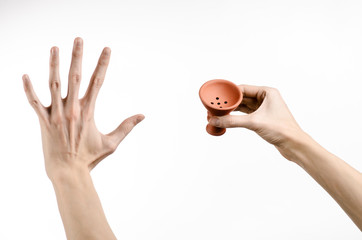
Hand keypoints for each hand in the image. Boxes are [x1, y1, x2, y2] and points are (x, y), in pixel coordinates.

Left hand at [22, 37, 143, 179]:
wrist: (68, 172)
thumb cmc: (90, 159)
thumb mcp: (112, 143)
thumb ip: (126, 127)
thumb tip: (142, 116)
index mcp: (88, 112)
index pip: (98, 82)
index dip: (102, 64)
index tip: (106, 49)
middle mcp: (72, 109)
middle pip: (75, 77)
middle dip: (77, 56)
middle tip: (78, 39)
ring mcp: (56, 114)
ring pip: (53, 85)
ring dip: (53, 65)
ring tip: (54, 47)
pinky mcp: (43, 122)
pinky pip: (34, 103)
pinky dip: (29, 89)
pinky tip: (25, 75)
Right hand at [209, 85, 304, 159]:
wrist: (294, 145)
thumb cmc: (282, 130)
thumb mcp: (254, 123)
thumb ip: (233, 121)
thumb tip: (216, 120)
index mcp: (267, 92)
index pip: (243, 89)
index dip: (229, 93)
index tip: (217, 97)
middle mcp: (265, 98)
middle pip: (241, 97)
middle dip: (228, 103)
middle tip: (215, 106)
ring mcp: (263, 108)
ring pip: (242, 106)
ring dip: (231, 110)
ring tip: (218, 113)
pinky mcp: (261, 118)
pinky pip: (245, 115)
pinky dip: (236, 116)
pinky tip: (227, 118)